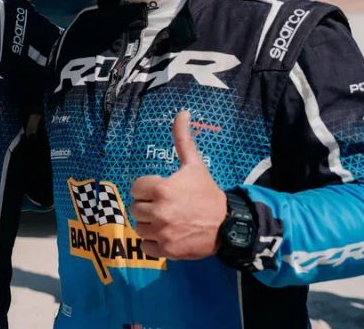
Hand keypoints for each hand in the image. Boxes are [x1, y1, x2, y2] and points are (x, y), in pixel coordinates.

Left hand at [129, 110, 225, 259]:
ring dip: (149, 224)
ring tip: (166, 220)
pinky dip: (153, 242)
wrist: (227, 224)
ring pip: (139, 227)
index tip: (160, 189)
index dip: (146, 188)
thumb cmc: (207, 192)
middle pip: (136, 208)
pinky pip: (146, 246)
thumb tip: (182, 112)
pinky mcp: (166, 250)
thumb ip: (183, 139)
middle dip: (147, 205)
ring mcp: (162, 233)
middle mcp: (159, 212)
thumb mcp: (194, 164)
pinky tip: (166, 234)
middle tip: (164, 205)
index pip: (136, 188)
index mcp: (162, 189)